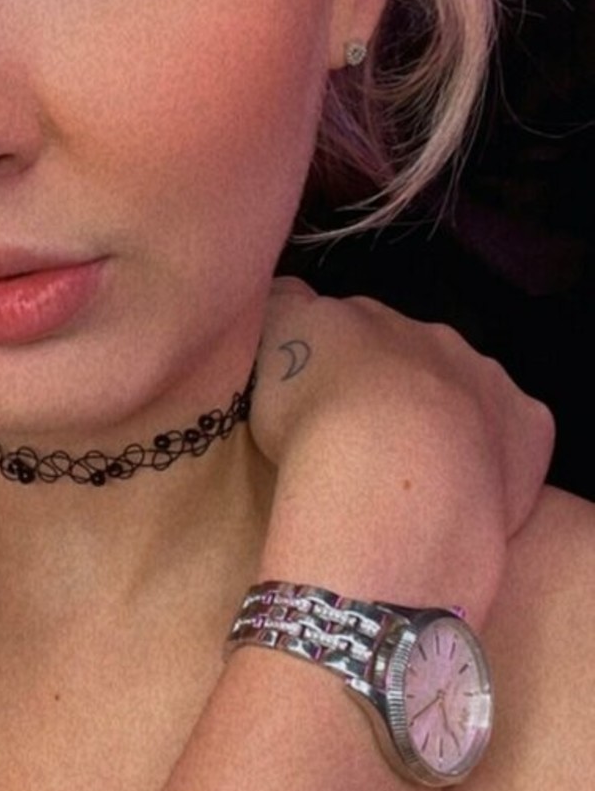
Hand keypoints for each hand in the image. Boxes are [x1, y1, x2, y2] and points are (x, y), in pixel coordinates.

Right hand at [246, 278, 554, 622]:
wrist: (390, 471)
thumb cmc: (310, 419)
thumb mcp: (265, 358)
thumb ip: (282, 320)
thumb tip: (292, 303)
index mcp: (352, 316)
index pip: (337, 322)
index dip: (326, 360)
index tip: (314, 399)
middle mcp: (422, 331)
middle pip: (403, 351)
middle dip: (389, 384)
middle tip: (364, 440)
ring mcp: (481, 373)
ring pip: (461, 386)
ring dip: (443, 414)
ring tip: (415, 470)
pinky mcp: (526, 422)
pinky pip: (512, 431)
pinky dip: (494, 452)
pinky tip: (467, 487)